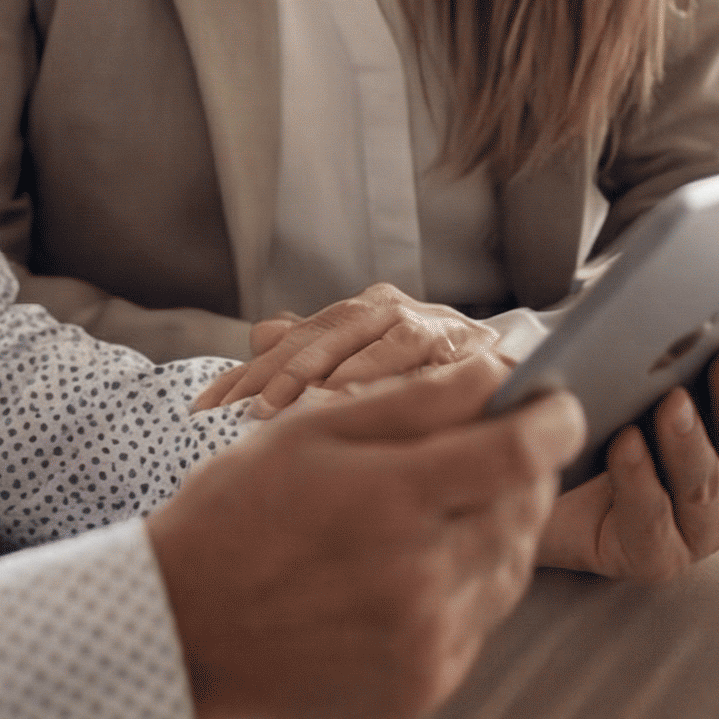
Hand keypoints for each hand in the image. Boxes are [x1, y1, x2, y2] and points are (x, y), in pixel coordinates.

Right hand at [147, 355, 585, 718]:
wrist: (188, 625)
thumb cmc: (242, 508)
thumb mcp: (313, 429)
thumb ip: (414, 401)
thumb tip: (494, 373)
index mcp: (390, 500)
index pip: (516, 456)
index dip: (553, 422)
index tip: (562, 402)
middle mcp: (418, 578)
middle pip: (523, 511)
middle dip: (529, 468)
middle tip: (506, 442)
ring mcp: (425, 641)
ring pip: (509, 567)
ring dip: (504, 523)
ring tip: (457, 496)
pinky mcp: (422, 684)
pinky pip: (479, 621)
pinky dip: (471, 580)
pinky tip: (426, 557)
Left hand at [190, 282, 500, 417]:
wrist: (515, 375)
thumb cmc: (428, 374)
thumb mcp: (364, 366)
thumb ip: (317, 348)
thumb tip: (259, 331)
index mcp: (355, 316)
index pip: (291, 340)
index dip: (248, 372)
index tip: (204, 407)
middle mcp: (386, 309)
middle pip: (322, 332)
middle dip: (279, 370)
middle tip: (242, 409)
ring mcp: (427, 322)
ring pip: (365, 336)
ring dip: (326, 368)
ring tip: (287, 403)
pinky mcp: (465, 343)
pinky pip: (419, 354)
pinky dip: (386, 370)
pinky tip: (358, 396)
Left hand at [535, 329, 718, 580]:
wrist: (532, 477)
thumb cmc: (591, 411)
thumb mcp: (632, 368)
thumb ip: (674, 346)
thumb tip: (702, 298)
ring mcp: (696, 528)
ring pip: (706, 485)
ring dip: (692, 441)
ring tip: (672, 401)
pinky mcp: (654, 555)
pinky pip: (653, 519)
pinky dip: (640, 479)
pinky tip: (625, 443)